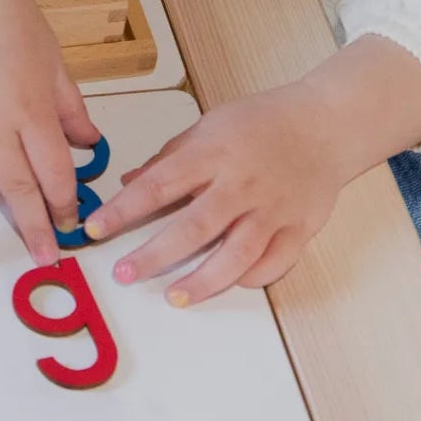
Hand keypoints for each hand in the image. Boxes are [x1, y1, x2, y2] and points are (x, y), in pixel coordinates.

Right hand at [0, 0, 101, 267]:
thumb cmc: (16, 24)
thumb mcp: (56, 65)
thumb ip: (72, 109)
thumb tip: (92, 145)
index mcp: (32, 110)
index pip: (54, 172)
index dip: (65, 204)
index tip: (70, 225)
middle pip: (14, 187)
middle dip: (31, 229)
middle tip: (41, 260)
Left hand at [83, 84, 348, 304]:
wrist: (326, 124)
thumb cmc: (260, 123)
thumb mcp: (207, 128)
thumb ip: (168, 159)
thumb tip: (128, 182)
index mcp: (212, 154)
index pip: (158, 186)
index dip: (123, 210)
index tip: (95, 229)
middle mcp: (241, 185)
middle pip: (194, 227)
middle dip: (155, 255)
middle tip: (124, 274)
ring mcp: (273, 209)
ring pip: (237, 253)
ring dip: (204, 280)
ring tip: (174, 297)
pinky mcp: (300, 227)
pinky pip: (276, 262)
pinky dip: (253, 276)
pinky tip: (229, 283)